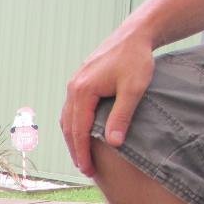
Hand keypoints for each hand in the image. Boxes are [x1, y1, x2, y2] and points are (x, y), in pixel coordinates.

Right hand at [60, 28, 155, 176]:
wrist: (135, 34)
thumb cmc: (136, 59)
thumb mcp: (133, 89)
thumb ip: (121, 116)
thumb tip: (113, 144)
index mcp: (83, 91)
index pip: (78, 130)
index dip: (82, 152)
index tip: (87, 169)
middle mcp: (73, 87)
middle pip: (68, 127)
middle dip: (75, 149)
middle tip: (85, 169)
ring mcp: (75, 83)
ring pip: (67, 118)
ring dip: (73, 138)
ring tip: (82, 155)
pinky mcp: (80, 81)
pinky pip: (71, 108)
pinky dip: (74, 125)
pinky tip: (83, 133)